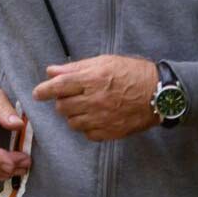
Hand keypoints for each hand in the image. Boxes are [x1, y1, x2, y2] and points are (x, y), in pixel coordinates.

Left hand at [32, 55, 159, 140]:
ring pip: (73, 123)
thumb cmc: (132, 73)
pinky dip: (87, 128)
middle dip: (61, 102)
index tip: (37, 94)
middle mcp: (95, 100)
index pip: (58, 86)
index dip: (44, 90)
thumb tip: (51, 71)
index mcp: (92, 79)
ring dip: (73, 115)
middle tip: (70, 98)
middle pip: (62, 107)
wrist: (160, 94)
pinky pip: (88, 134)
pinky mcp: (111, 132)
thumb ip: (76, 68)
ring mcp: (103, 118)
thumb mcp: (104, 62)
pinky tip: (95, 119)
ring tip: (85, 108)